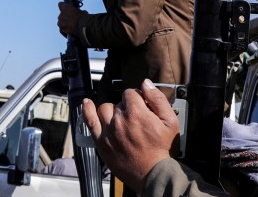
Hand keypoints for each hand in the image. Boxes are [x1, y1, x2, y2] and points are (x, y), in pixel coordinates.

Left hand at [57, 2, 82, 37]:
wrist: (82, 26)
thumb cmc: (84, 17)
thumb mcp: (82, 11)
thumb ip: (77, 12)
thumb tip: (80, 13)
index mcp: (65, 7)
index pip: (60, 4)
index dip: (64, 7)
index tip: (67, 9)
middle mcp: (61, 13)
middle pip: (61, 15)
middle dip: (65, 17)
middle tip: (71, 19)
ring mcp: (60, 22)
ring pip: (60, 22)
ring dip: (64, 24)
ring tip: (70, 27)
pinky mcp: (61, 29)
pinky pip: (61, 30)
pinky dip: (64, 31)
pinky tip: (69, 32)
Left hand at [82, 79, 179, 194]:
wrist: (152, 174)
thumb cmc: (162, 149)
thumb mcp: (170, 122)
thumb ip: (158, 99)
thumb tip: (146, 83)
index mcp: (136, 113)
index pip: (130, 93)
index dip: (136, 98)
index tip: (141, 106)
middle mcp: (120, 120)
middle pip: (118, 102)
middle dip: (126, 106)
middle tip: (134, 118)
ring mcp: (108, 131)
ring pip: (104, 109)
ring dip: (111, 110)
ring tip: (120, 118)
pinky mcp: (101, 142)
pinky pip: (90, 121)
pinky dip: (87, 110)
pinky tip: (87, 103)